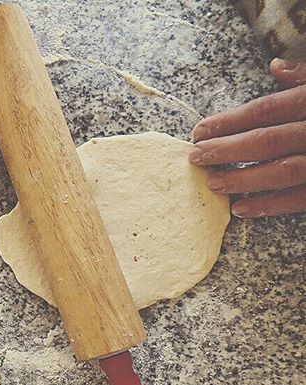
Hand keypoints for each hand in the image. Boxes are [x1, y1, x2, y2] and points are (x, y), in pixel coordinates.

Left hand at [189, 59, 305, 217]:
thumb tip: (275, 68)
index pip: (267, 110)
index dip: (230, 121)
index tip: (199, 130)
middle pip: (269, 140)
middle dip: (228, 150)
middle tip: (196, 158)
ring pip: (283, 171)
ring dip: (244, 179)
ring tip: (214, 184)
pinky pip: (301, 199)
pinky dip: (271, 206)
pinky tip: (242, 209)